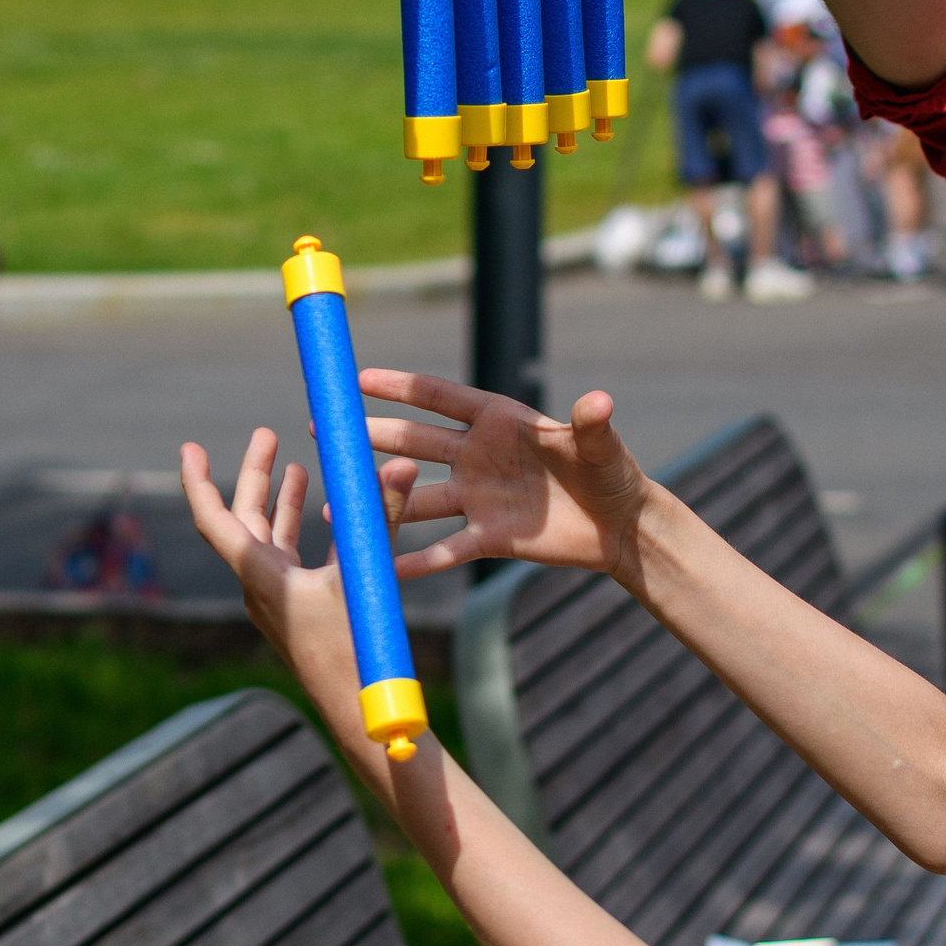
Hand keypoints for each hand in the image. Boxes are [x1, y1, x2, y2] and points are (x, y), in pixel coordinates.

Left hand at [178, 428, 423, 696]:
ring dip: (279, 501)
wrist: (356, 711)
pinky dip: (301, 530)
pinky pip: (291, 559)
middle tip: (267, 435)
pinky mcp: (301, 611)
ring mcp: (280, 600)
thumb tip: (399, 467)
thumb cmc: (352, 650)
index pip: (213, 520)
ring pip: (269, 539)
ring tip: (295, 467)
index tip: (189, 448)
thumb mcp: (365, 576)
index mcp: (260, 576)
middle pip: (244, 520)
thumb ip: (379, 518)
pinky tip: (324, 516)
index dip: (197, 482)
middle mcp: (262, 586)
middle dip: (255, 475)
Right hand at [358, 370, 652, 581]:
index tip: (355, 379)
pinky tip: (381, 566)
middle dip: (371, 436)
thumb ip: (590, 424)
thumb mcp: (601, 446)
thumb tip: (599, 401)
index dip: (399, 387)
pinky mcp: (489, 536)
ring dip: (380, 502)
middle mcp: (479, 455)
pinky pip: (446, 549)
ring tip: (336, 506)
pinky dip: (416, 560)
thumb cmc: (612, 473)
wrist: (620, 526)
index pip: (440, 398)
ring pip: (419, 497)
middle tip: (325, 432)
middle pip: (415, 443)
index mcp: (499, 420)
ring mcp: (479, 497)